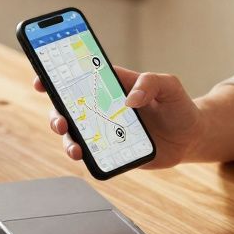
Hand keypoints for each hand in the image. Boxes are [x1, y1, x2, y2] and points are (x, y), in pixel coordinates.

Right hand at [33, 66, 205, 169]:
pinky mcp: (113, 150)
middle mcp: (104, 106)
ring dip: (67, 140)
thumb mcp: (170, 86)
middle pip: (69, 107)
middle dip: (57, 113)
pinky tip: (88, 158)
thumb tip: (130, 99)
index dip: (55, 76)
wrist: (192, 137)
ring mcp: (106, 129)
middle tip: (61, 121)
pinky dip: (85, 156)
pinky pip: (93, 154)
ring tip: (75, 148)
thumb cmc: (179, 106)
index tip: (41, 79)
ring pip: (75, 133)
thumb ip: (151, 83)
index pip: (79, 76)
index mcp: (112, 84)